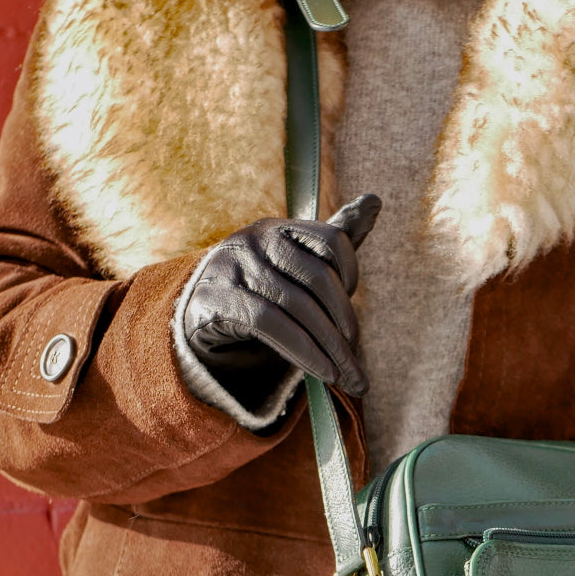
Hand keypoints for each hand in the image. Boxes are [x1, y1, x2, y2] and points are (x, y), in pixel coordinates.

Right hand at [181, 194, 380, 397]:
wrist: (199, 312)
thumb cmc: (259, 286)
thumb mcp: (297, 262)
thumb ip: (336, 237)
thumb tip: (375, 200)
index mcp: (280, 227)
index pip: (330, 240)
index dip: (350, 272)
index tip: (352, 302)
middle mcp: (254, 240)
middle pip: (316, 278)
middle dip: (345, 324)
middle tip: (359, 362)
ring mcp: (232, 266)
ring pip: (296, 305)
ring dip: (328, 346)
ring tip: (346, 375)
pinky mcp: (216, 298)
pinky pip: (270, 324)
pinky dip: (302, 351)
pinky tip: (321, 371)